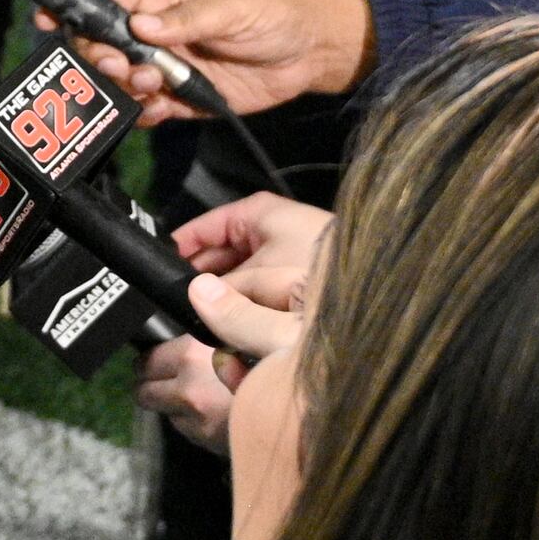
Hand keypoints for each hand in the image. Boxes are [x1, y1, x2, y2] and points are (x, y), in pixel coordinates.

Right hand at [81, 0, 373, 119]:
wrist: (309, 54)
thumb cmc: (272, 14)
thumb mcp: (231, 7)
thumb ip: (186, 19)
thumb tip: (140, 24)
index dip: (75, 10)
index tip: (49, 23)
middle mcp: (156, 34)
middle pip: (104, 46)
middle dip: (101, 58)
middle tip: (121, 66)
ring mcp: (167, 68)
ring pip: (122, 82)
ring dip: (126, 87)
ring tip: (152, 84)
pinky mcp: (182, 99)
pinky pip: (149, 110)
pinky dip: (145, 113)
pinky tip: (157, 109)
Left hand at [133, 273, 312, 449]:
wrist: (308, 413)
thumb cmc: (288, 363)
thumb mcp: (261, 322)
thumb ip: (227, 311)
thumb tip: (202, 292)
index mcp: (193, 355)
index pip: (149, 357)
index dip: (154, 353)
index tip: (162, 351)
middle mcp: (188, 390)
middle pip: (144, 390)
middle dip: (153, 381)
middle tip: (166, 373)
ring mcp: (198, 422)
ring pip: (164, 412)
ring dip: (172, 402)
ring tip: (191, 391)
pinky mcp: (209, 444)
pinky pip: (187, 430)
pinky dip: (192, 420)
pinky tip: (212, 409)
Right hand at [175, 191, 334, 315]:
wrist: (377, 281)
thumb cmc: (319, 267)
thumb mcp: (260, 277)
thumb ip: (225, 291)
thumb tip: (196, 303)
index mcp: (260, 213)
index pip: (208, 223)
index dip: (183, 245)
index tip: (161, 267)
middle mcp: (274, 229)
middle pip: (224, 251)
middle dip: (204, 278)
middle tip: (183, 304)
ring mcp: (289, 253)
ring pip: (243, 274)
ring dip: (227, 296)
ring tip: (207, 320)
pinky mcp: (303, 277)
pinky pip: (264, 289)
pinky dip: (250, 304)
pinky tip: (238, 326)